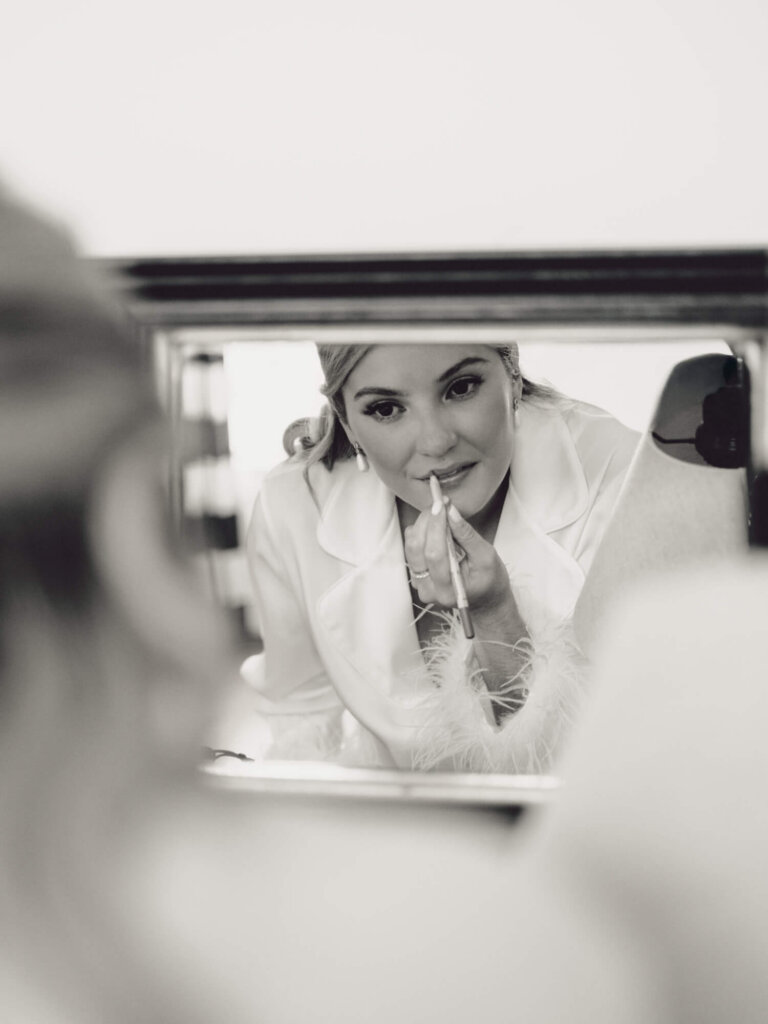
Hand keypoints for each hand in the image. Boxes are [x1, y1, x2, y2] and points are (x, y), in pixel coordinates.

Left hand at [403, 499, 510, 614]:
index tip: (442, 504)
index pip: (434, 553)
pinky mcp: (416, 575)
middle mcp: (428, 590)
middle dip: (427, 521)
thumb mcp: (486, 557)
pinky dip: (420, 532)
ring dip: (422, 524)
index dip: (436, 525)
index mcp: (448, 590)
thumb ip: (467, 535)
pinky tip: (435, 527)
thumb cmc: (490, 580)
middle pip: (417, 549)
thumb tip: (451, 512)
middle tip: (440, 504)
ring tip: (439, 514)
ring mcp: (420, 584)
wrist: (485, 600)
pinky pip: (411, 550)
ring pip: (410, 547)